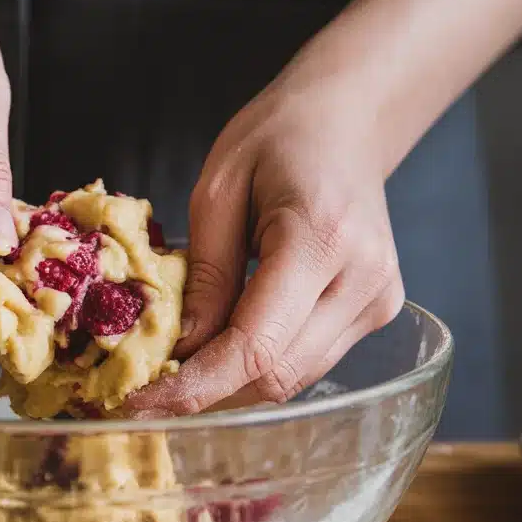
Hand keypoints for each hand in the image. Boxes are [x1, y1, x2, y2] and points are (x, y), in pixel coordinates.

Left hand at [126, 89, 404, 414]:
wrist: (348, 119)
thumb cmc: (277, 138)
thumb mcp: (217, 190)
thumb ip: (205, 274)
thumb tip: (182, 351)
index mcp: (322, 237)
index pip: (257, 345)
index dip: (197, 385)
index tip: (141, 402)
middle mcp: (364, 280)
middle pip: (278, 375)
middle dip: (209, 390)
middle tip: (147, 387)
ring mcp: (380, 301)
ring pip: (295, 378)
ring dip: (233, 383)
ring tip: (181, 365)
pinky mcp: (379, 311)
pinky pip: (309, 359)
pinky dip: (261, 363)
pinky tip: (225, 345)